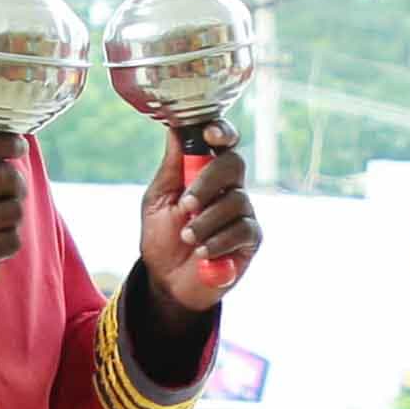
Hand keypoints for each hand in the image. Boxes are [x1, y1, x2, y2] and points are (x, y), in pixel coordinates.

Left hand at [142, 133, 259, 304]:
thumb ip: (171, 166)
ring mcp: (243, 212)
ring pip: (235, 201)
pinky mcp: (251, 238)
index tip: (209, 135)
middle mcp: (229, 187)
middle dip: (207, 183)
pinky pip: (242, 230)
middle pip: (234, 164)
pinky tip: (202, 253)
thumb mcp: (157, 199)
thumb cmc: (162, 237)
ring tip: (187, 238)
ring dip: (205, 222)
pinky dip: (218, 241)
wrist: (168, 281)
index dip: (221, 132)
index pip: (222, 142)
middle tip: (185, 206)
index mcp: (206, 171)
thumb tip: (176, 127)